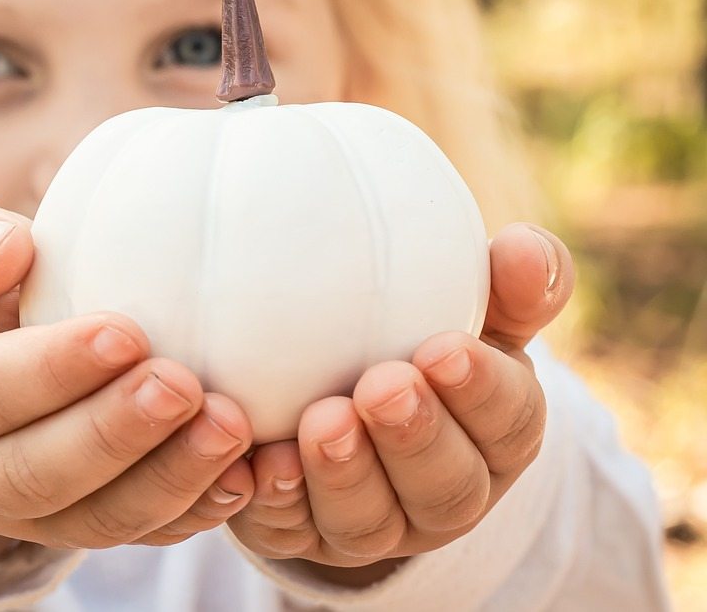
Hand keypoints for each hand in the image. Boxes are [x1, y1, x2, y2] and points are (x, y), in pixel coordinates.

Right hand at [0, 200, 255, 552]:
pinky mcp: (87, 528)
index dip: (52, 370)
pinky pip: (143, 536)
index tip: (123, 331)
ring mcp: (32, 515)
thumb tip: (8, 252)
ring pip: (98, 518)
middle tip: (182, 385)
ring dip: (169, 478)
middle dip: (116, 433)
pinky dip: (197, 510)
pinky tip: (245, 473)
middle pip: (39, 471)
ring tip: (228, 426)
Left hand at [227, 223, 574, 576]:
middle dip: (415, 440)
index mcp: (494, 438)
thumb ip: (507, 284)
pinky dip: (277, 501)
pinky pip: (291, 533)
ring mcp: (374, 525)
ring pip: (369, 523)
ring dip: (345, 474)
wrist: (332, 398)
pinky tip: (262, 463)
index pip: (510, 424)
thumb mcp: (472, 313)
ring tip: (321, 423)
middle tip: (382, 387)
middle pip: (446, 488)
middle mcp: (442, 495)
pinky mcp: (302, 535)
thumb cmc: (418, 343)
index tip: (444, 349)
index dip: (482, 393)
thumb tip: (522, 248)